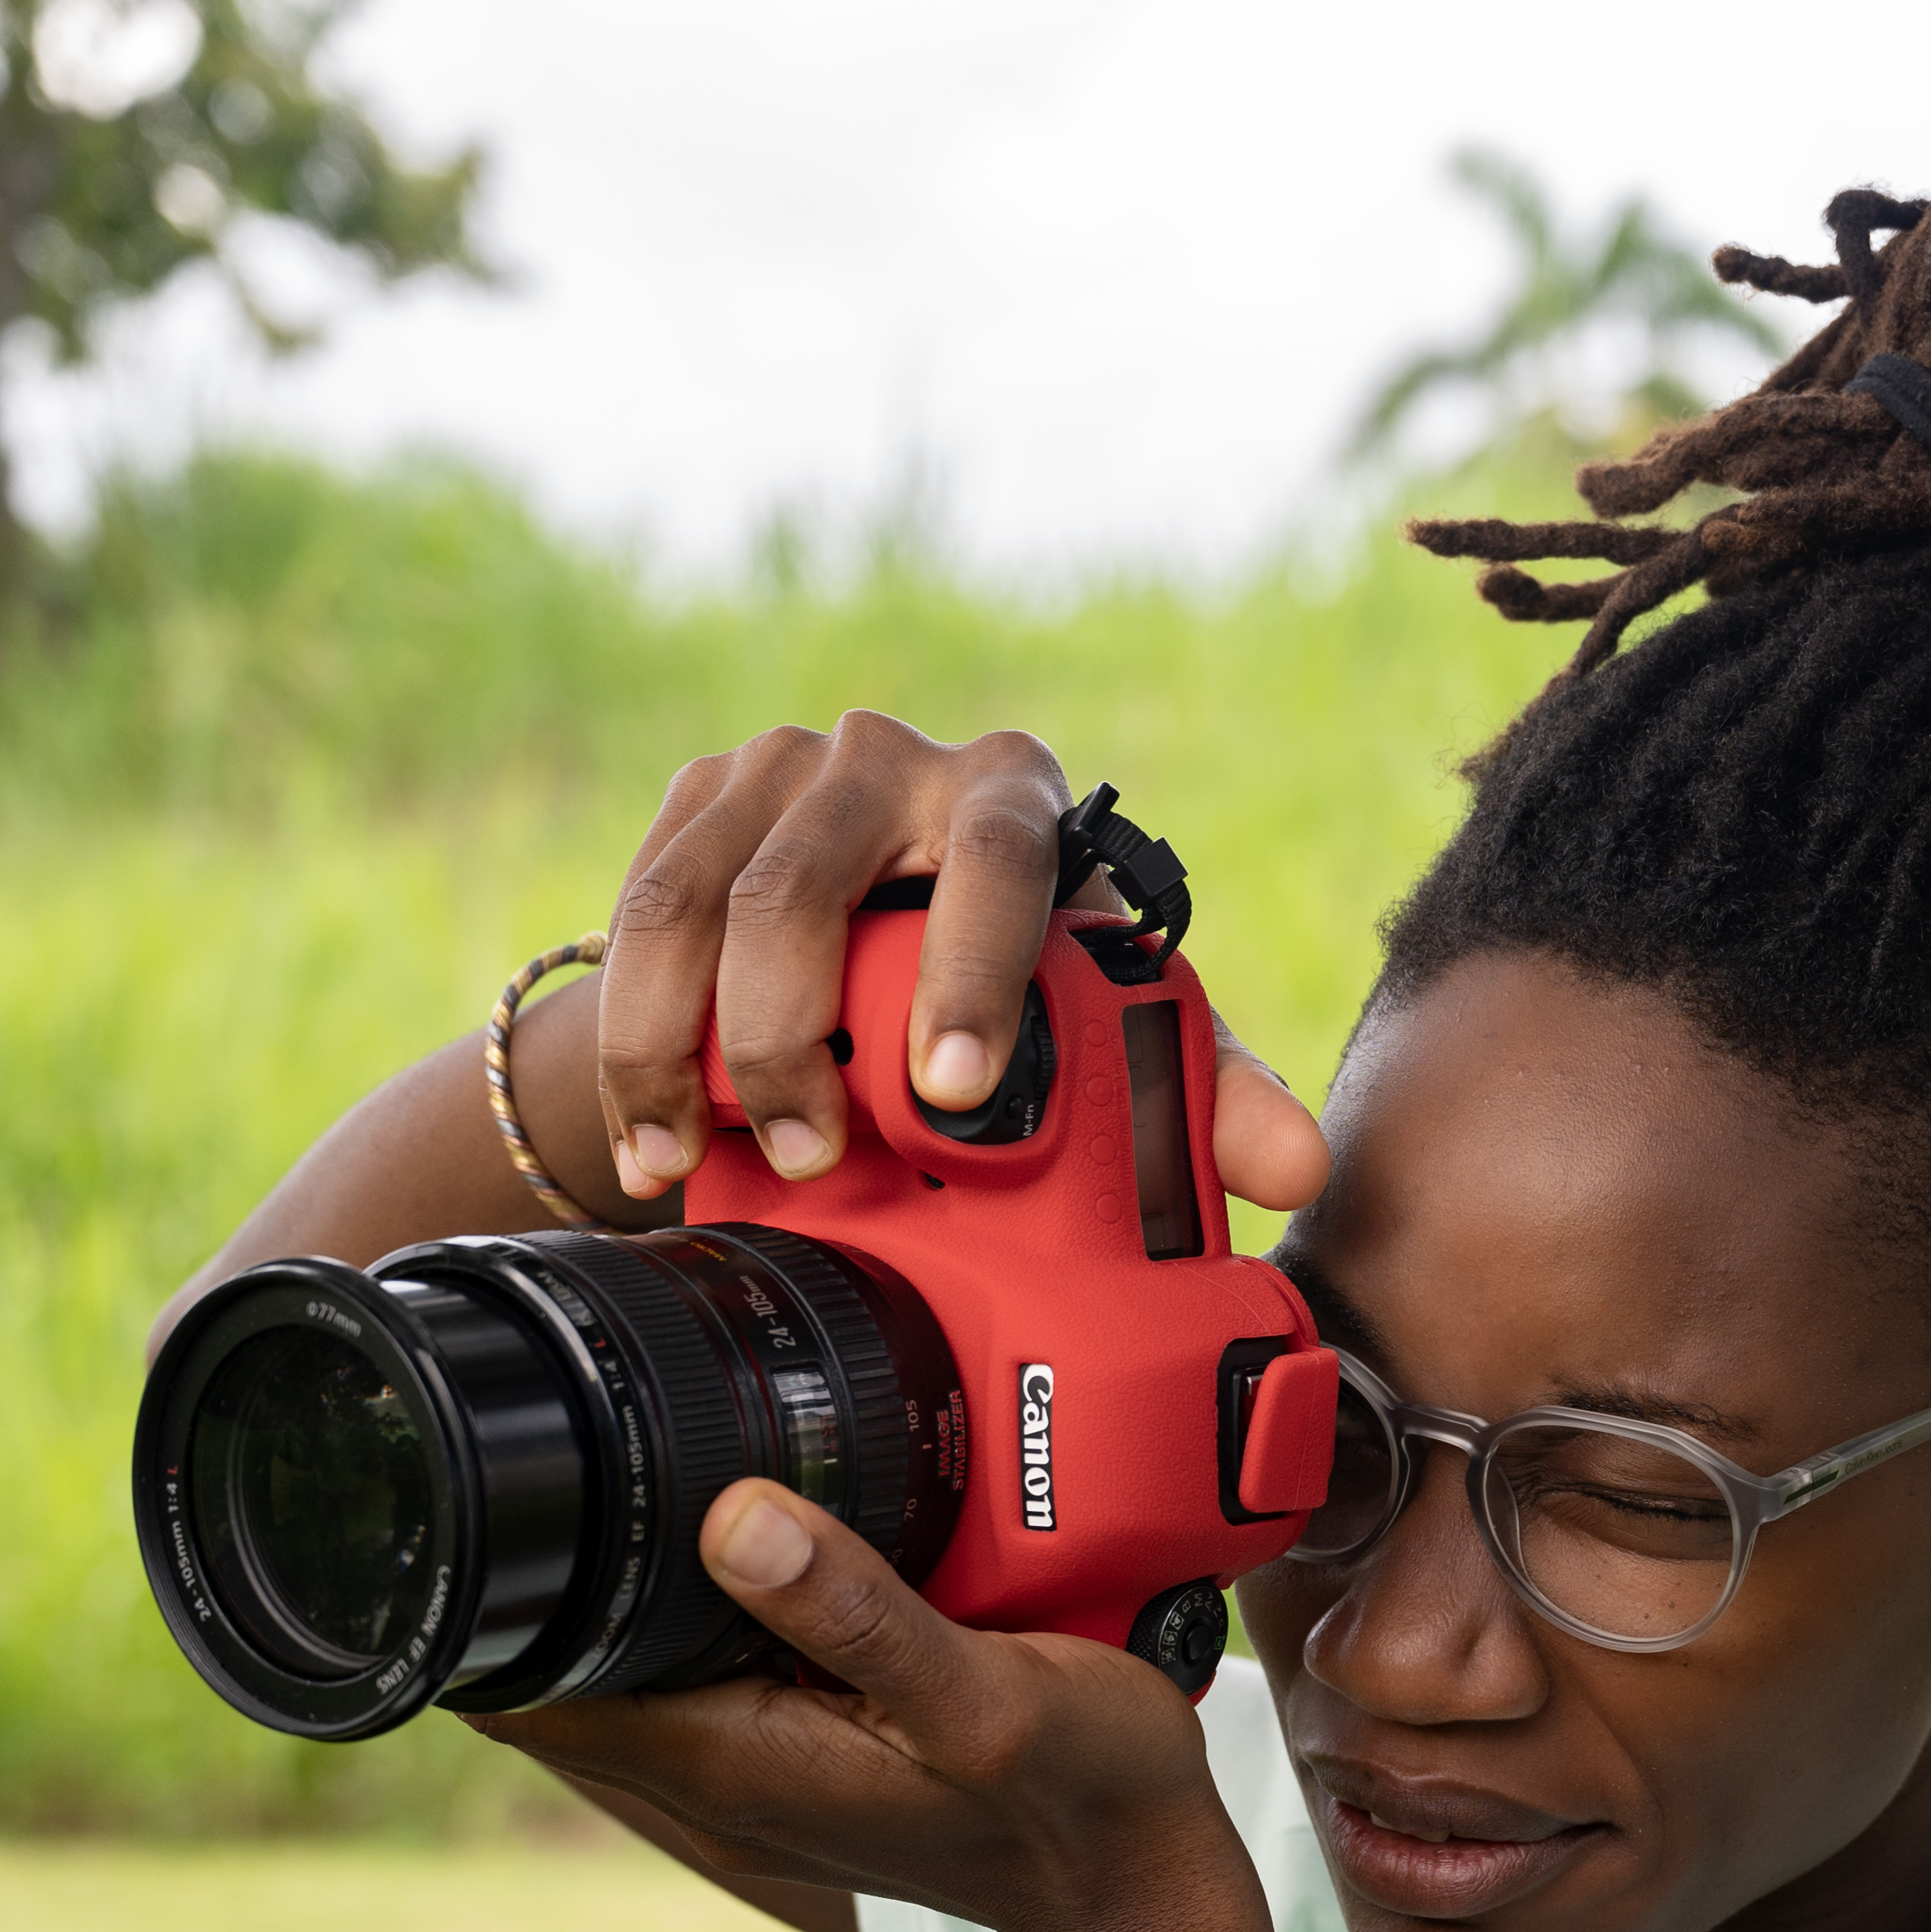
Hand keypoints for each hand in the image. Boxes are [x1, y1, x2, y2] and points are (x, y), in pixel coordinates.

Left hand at [473, 1475, 1267, 1931]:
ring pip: (622, 1658)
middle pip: (553, 1666)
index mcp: (729, 1760)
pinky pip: (697, 1661)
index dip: (481, 1595)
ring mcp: (755, 1765)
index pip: (525, 1692)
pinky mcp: (801, 1744)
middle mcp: (718, 1773)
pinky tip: (738, 1524)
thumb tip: (729, 1516)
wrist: (1149, 1891)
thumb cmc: (1084, 1802)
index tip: (480, 1481)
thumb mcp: (986, 1697)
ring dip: (610, 1577)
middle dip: (530, 1566)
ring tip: (622, 1455)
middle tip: (547, 1431)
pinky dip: (688, 1599)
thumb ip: (858, 1614)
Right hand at [593, 710, 1331, 1217]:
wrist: (874, 928)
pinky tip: (649, 1140)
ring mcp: (778, 772)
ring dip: (687, 1050)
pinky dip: (633, 1044)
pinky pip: (634, 920)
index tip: (951, 1091)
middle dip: (794, 1036)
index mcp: (1014, 797)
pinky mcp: (690, 803)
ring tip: (701, 1159)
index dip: (972, 972)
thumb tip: (1297, 1170)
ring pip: (698, 906)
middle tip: (816, 1158)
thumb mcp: (1103, 1025)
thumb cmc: (1013, 977)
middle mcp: (892, 761)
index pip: (999, 860)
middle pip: (808, 887)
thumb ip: (1199, 1088)